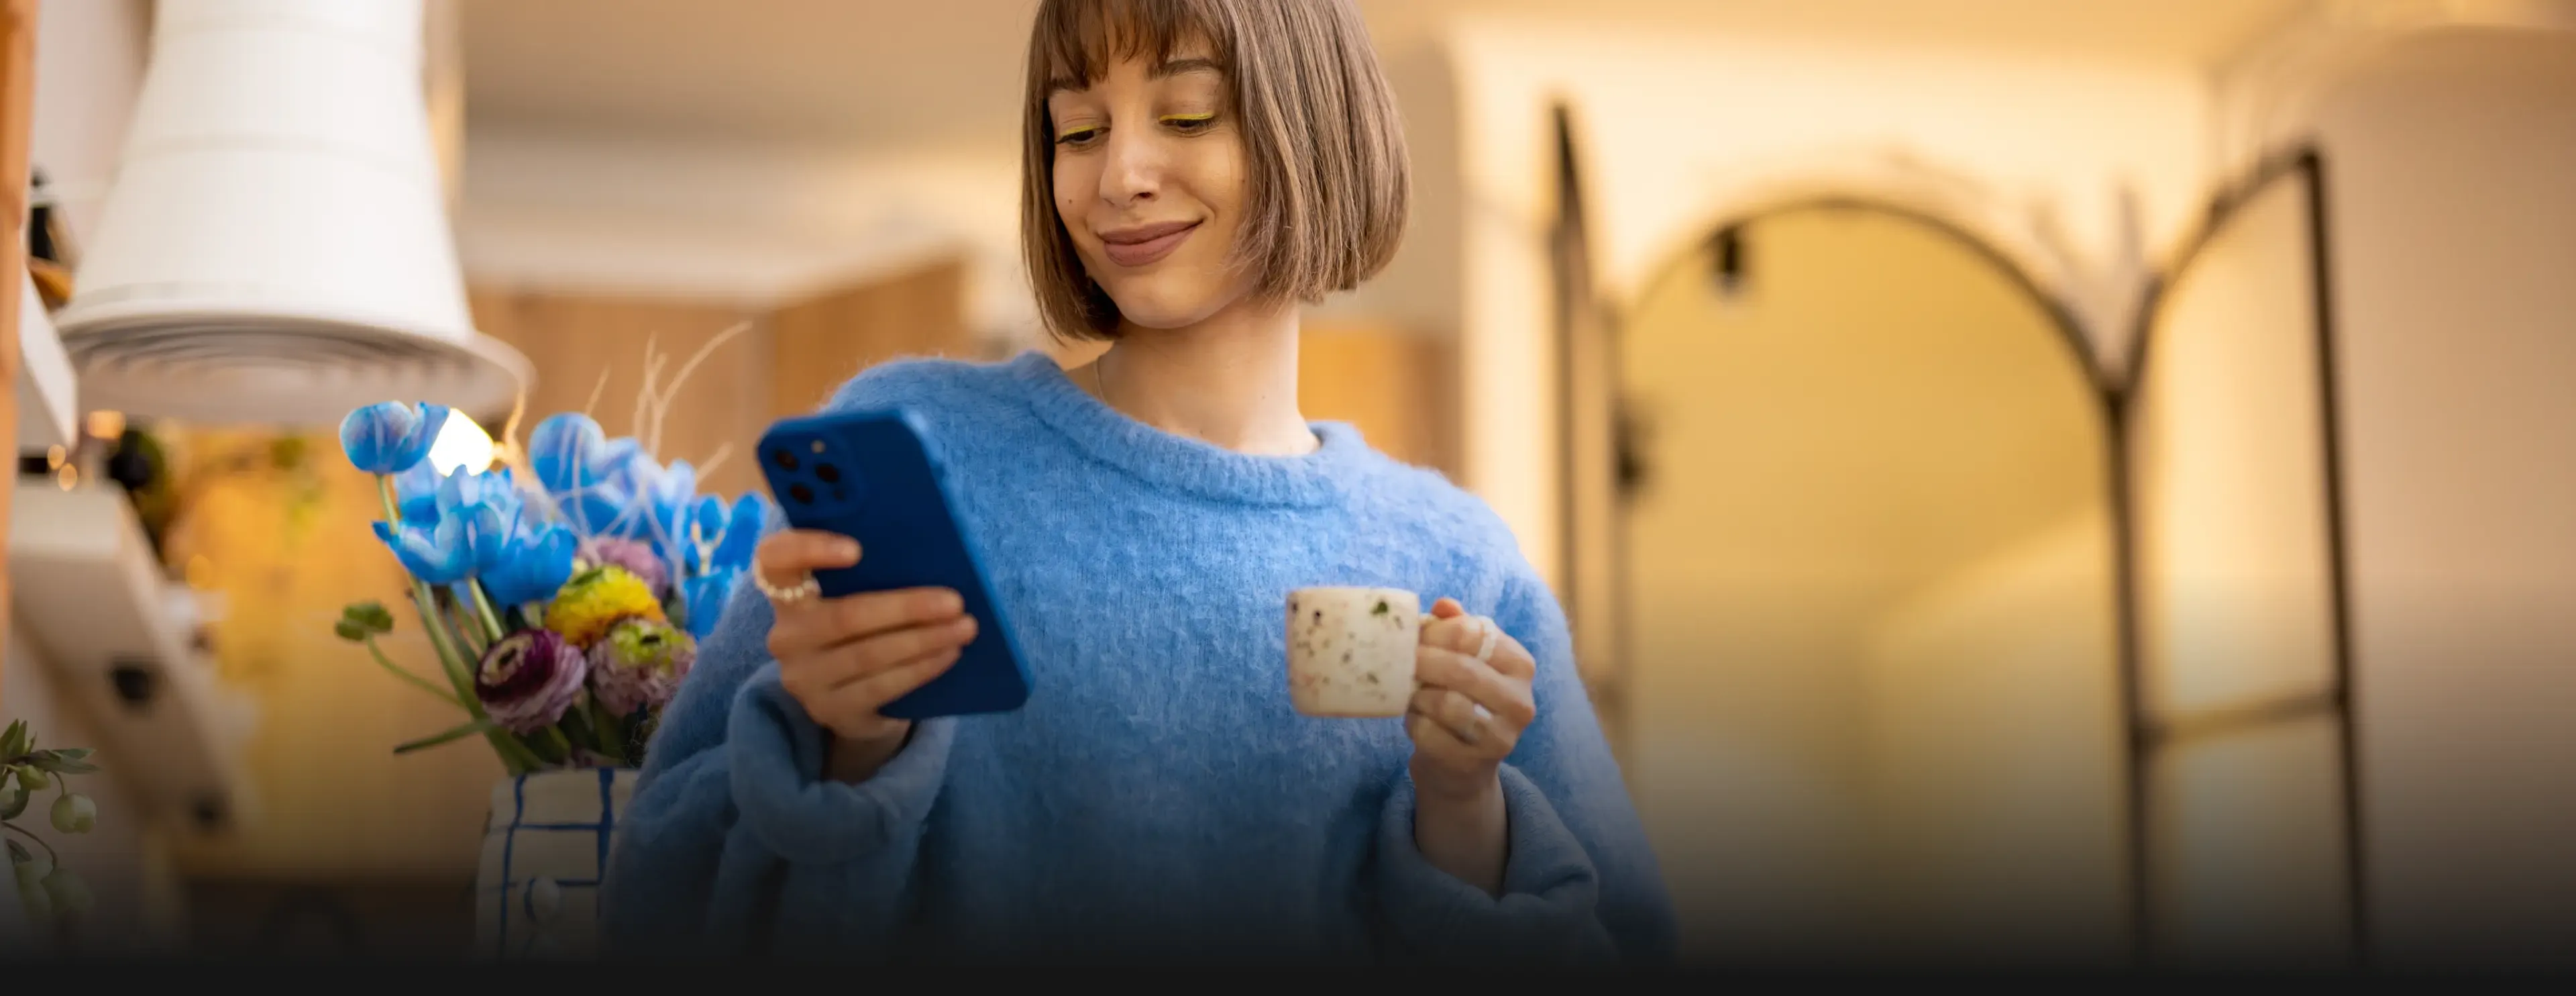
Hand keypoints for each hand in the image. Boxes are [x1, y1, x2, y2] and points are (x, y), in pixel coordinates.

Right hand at [756, 530, 976, 780]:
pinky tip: (949, 655)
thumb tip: (934, 558)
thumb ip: (874, 576)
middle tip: (954, 601)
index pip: (775, 559)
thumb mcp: (857, 598)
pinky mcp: (829, 710)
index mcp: (786, 593)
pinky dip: (920, 668)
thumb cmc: (863, 631)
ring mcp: (804, 678)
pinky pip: (881, 686)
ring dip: (923, 640)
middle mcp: (786, 635)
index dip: (809, 549)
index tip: (858, 549)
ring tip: (964, 628)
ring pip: (868, 654)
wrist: (855, 701)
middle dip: (905, 608)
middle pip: (844, 616)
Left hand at [1406, 598, 1536, 801]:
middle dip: (1422, 660)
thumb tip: (1444, 604)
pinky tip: (1414, 719)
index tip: (1415, 636)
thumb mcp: (1463, 660)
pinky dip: (1414, 723)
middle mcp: (1520, 701)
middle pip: (1462, 669)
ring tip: (1409, 692)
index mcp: (1520, 665)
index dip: (1437, 631)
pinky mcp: (1474, 763)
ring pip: (1447, 703)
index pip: (1476, 633)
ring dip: (1418, 695)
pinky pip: (1431, 734)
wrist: (1460, 766)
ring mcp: (1501, 736)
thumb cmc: (1460, 699)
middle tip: (1397, 659)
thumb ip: (1456, 629)